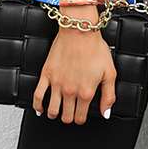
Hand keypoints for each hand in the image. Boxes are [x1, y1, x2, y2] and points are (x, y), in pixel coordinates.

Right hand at [33, 4, 115, 124]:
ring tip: (58, 111)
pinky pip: (37, 96)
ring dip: (55, 115)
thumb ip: (109, 95)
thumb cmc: (95, 48)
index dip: (81, 118)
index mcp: (86, 92)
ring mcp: (56, 83)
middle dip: (69, 117)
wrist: (80, 31)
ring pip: (52, 111)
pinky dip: (37, 106)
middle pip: (66, 117)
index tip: (81, 115)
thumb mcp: (110, 72)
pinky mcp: (46, 74)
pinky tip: (40, 109)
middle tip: (71, 112)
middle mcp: (70, 90)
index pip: (80, 117)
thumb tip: (106, 113)